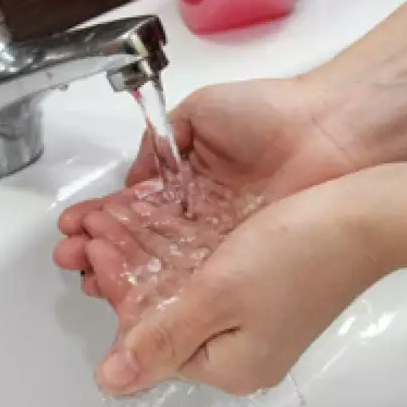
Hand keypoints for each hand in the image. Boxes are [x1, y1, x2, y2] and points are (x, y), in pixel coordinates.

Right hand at [53, 77, 358, 296]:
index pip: (134, 210)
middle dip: (103, 252)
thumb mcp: (200, 114)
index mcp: (188, 183)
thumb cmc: (273, 113)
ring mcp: (222, 245)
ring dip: (125, 275)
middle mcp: (201, 219)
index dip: (102, 220)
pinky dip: (166, 289)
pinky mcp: (244, 263)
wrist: (334, 132)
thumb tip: (130, 181)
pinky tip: (133, 293)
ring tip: (91, 278)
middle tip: (72, 260)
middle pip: (143, 245)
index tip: (73, 229)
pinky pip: (198, 281)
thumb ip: (158, 147)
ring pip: (164, 268)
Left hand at [88, 150, 406, 395]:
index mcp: (229, 366)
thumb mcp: (217, 296)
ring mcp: (256, 322)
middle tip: (95, 233)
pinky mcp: (265, 292)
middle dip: (126, 273)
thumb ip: (162, 337)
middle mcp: (242, 353)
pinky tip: (165, 224)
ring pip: (182, 294)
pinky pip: (208, 279)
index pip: (149, 339)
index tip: (94, 251)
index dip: (116, 293)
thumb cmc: (300, 252)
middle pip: (164, 318)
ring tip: (119, 221)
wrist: (367, 215)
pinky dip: (182, 255)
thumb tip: (112, 382)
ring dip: (148, 259)